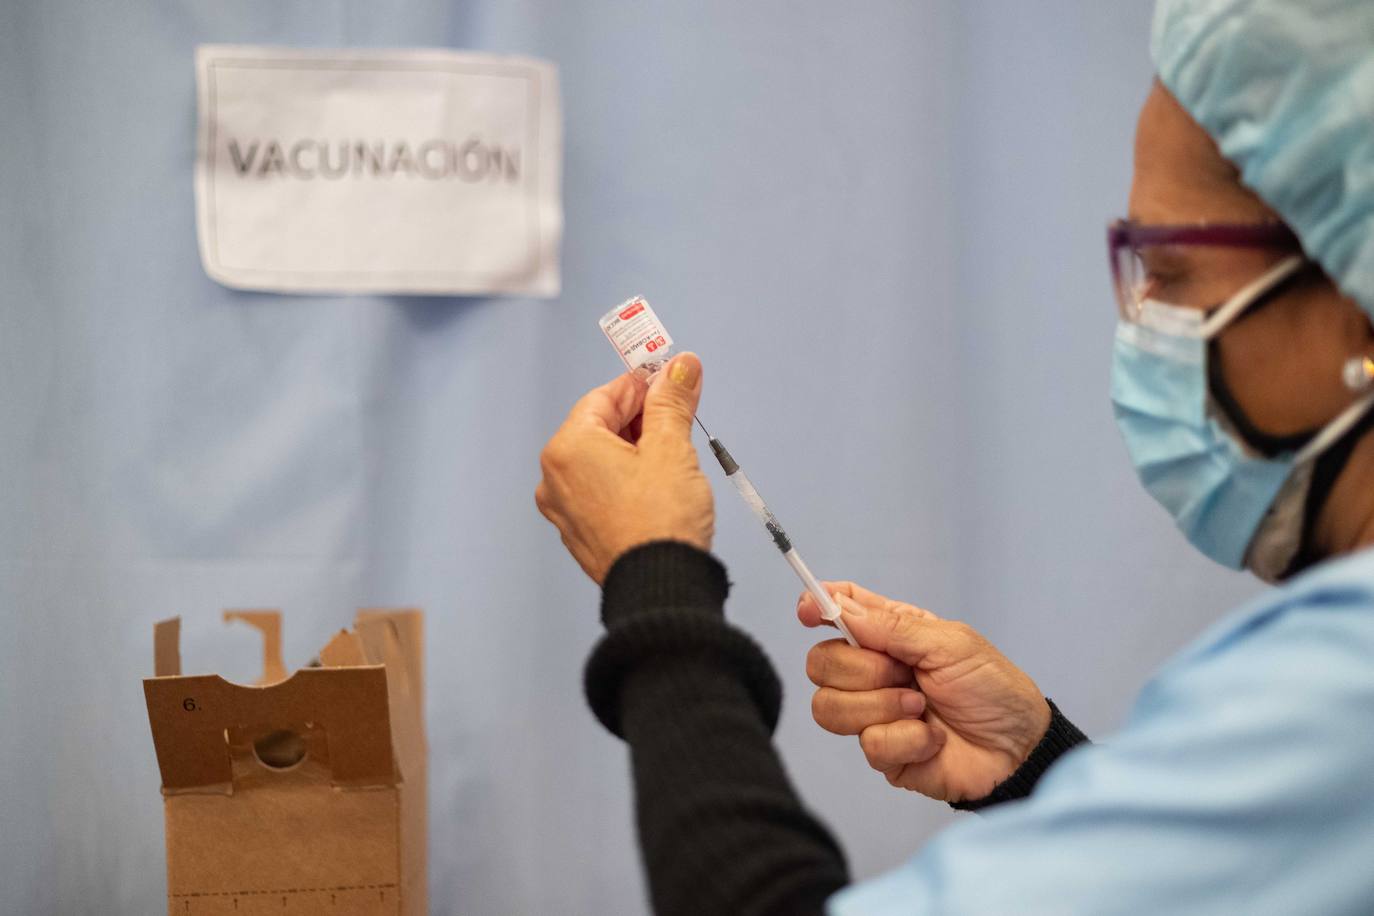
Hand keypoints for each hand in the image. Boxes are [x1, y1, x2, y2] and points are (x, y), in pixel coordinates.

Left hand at [536, 353, 713, 583]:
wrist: (660, 588)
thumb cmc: (661, 520)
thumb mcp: (672, 448)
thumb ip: (672, 402)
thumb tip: (681, 365)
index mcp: (569, 448)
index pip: (604, 398)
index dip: (640, 385)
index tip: (668, 379)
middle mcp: (554, 477)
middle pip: (599, 428)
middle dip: (639, 419)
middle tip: (676, 414)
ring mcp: (563, 509)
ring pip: (599, 461)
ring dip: (633, 450)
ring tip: (672, 453)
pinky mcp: (579, 534)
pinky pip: (599, 491)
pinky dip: (624, 480)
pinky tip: (655, 486)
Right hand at [799, 583, 1049, 802]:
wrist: (1018, 749)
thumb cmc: (992, 688)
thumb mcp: (950, 644)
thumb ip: (892, 627)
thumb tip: (837, 606)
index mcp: (890, 634)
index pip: (839, 611)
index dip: (817, 606)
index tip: (809, 611)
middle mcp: (873, 672)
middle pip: (820, 662)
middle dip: (861, 669)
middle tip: (905, 674)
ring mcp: (873, 714)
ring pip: (829, 707)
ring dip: (882, 706)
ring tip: (921, 708)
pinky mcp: (883, 754)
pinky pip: (869, 744)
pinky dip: (907, 739)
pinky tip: (932, 739)